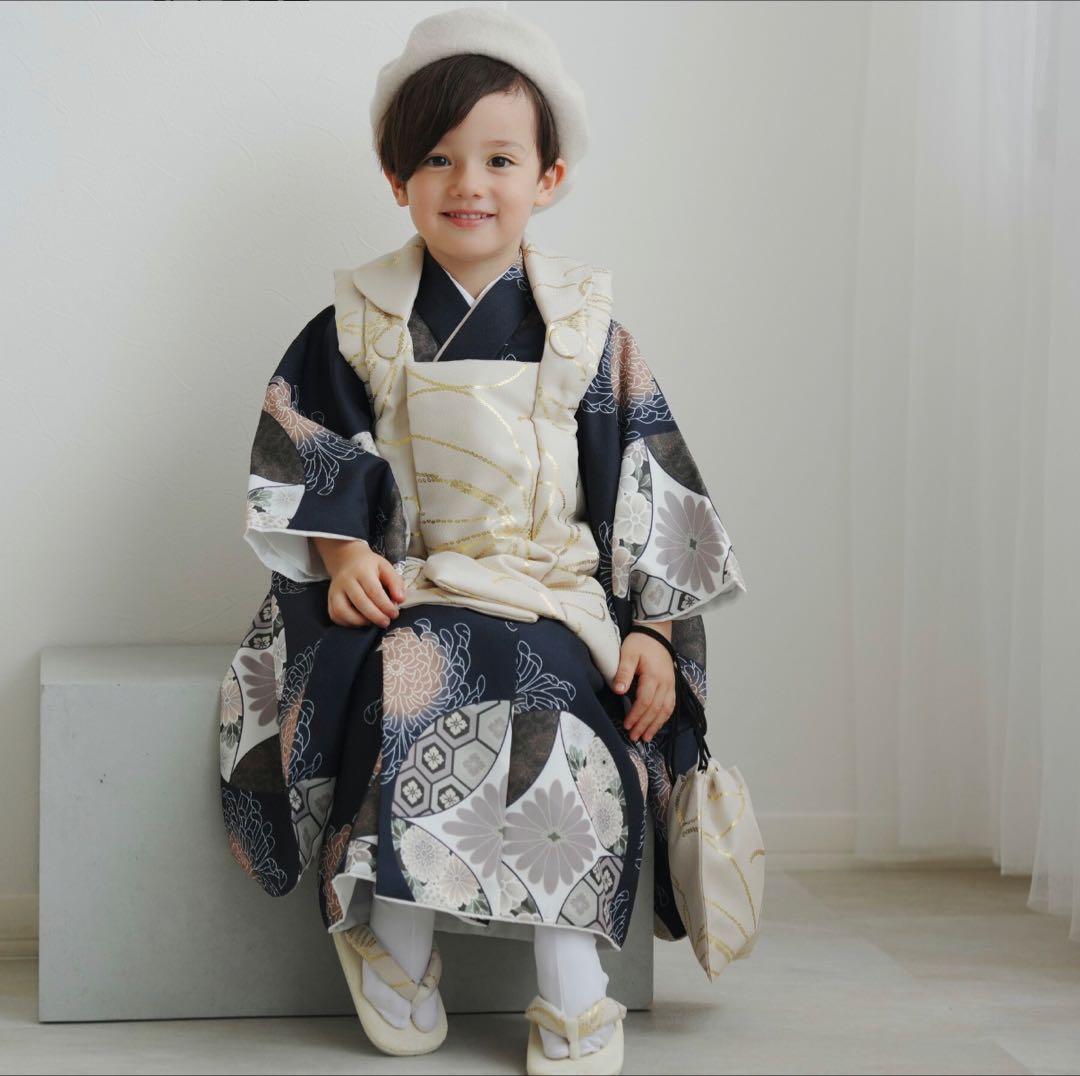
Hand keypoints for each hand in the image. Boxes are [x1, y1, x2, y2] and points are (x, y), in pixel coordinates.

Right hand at [313, 537, 405, 628]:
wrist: (346, 559)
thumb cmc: (369, 566)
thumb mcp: (385, 567)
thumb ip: (395, 582)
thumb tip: (400, 600)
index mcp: (362, 571)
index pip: (373, 591)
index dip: (385, 605)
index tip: (394, 614)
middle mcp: (346, 580)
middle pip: (359, 602)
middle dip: (375, 616)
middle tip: (386, 622)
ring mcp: (335, 590)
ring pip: (342, 611)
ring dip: (359, 622)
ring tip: (372, 623)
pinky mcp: (330, 599)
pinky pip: (335, 615)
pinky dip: (347, 623)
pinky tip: (360, 622)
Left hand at [612, 620, 675, 742]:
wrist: (656, 633)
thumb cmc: (640, 643)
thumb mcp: (628, 654)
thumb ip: (623, 672)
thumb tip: (619, 690)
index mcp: (653, 676)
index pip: (645, 701)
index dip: (636, 715)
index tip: (627, 725)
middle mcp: (665, 683)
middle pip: (655, 709)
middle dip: (644, 725)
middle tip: (634, 737)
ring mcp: (671, 684)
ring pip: (666, 710)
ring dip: (656, 725)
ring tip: (646, 737)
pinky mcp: (672, 684)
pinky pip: (671, 705)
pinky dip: (664, 717)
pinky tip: (657, 725)